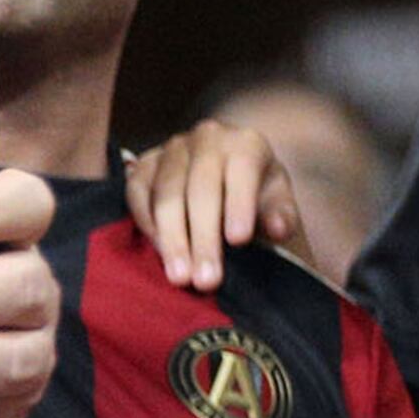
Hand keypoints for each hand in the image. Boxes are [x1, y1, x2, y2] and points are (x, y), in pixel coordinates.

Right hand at [123, 118, 302, 292]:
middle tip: (207, 279)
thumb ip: (281, 215)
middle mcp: (207, 137)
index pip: (241, 173)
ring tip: (180, 277)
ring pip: (166, 195)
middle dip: (203, 238)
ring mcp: (170, 149)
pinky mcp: (143, 164)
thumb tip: (278, 227)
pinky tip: (160, 253)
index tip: (239, 241)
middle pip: (200, 190)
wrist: (226, 187)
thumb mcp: (278, 205)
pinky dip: (147, 226)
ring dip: (172, 240)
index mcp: (246, 143)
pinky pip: (137, 194)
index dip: (239, 206)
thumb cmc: (258, 200)